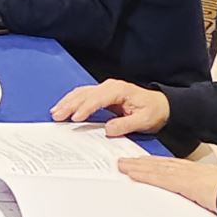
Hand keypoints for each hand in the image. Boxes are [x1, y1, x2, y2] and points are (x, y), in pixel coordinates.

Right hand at [50, 80, 170, 136]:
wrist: (160, 106)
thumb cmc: (153, 111)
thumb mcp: (144, 120)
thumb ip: (126, 124)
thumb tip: (108, 130)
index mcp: (119, 90)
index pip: (98, 98)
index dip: (85, 108)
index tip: (75, 118)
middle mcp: (110, 87)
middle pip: (85, 94)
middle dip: (70, 104)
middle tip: (57, 115)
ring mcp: (105, 89)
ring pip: (81, 93)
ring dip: (67, 102)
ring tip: (55, 112)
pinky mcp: (102, 95)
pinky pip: (84, 95)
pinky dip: (72, 101)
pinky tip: (64, 107)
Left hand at [117, 157, 216, 213]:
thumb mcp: (215, 191)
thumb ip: (202, 192)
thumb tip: (198, 198)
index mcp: (195, 172)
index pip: (169, 166)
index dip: (154, 164)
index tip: (142, 163)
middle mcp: (187, 169)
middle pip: (159, 164)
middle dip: (141, 163)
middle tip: (124, 162)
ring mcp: (184, 175)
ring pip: (155, 169)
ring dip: (137, 168)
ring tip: (122, 166)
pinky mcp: (182, 183)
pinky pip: (159, 178)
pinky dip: (144, 175)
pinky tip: (133, 175)